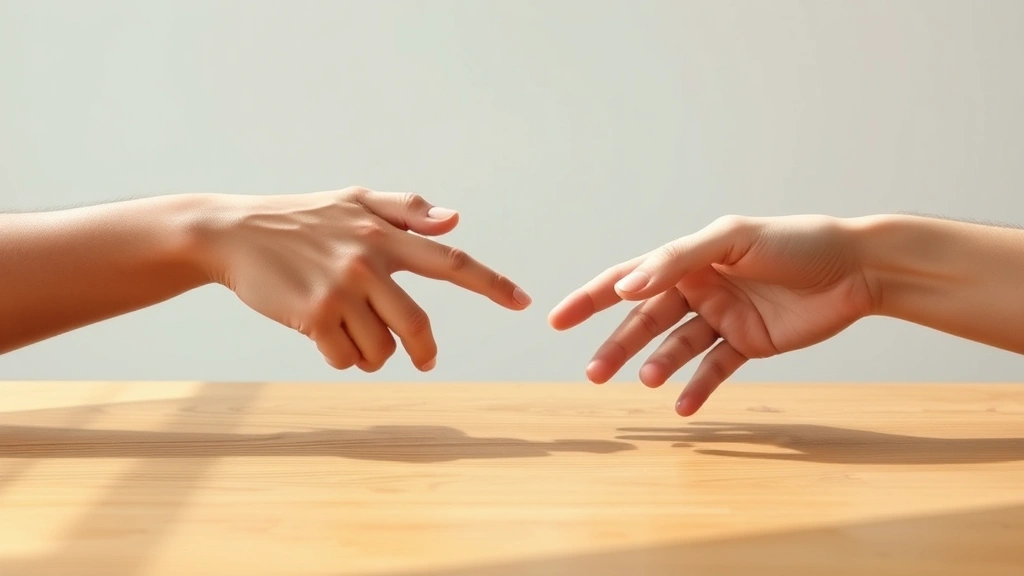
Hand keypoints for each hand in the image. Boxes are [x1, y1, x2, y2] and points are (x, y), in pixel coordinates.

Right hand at [201, 187, 531, 371]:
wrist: (233, 232)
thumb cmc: (300, 217)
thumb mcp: (354, 199)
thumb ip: (407, 210)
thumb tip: (456, 219)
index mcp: (385, 233)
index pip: (451, 261)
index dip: (491, 284)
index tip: (524, 303)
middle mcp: (368, 260)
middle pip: (418, 326)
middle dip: (425, 352)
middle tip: (425, 360)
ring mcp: (340, 289)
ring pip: (381, 350)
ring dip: (374, 354)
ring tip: (352, 333)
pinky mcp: (312, 315)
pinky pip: (347, 358)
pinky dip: (343, 357)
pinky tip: (323, 335)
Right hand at [549, 215, 876, 415]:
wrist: (858, 268)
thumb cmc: (796, 241)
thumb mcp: (732, 239)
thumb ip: (676, 261)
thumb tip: (626, 287)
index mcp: (688, 258)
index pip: (627, 278)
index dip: (590, 299)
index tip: (556, 320)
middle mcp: (699, 288)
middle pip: (646, 320)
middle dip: (618, 345)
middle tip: (594, 374)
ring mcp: (722, 317)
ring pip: (676, 346)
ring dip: (659, 365)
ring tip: (650, 382)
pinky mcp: (748, 344)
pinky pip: (715, 369)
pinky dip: (698, 388)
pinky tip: (684, 407)